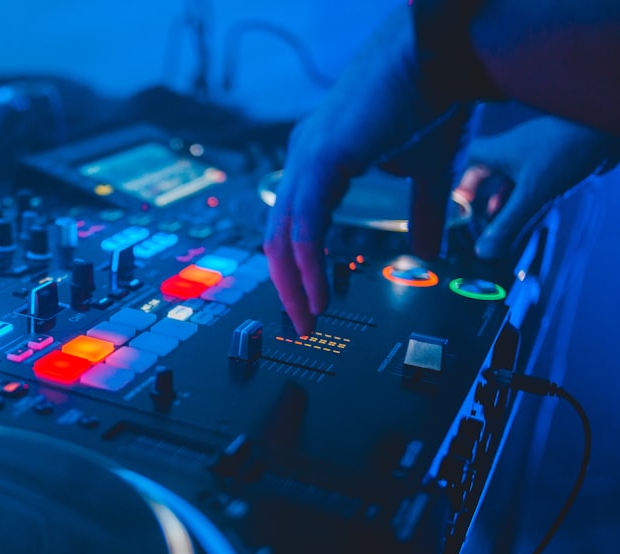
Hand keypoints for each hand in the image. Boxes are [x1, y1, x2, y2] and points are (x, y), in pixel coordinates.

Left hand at [264, 6, 464, 334]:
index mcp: (321, 159)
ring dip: (293, 285)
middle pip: (279, 236)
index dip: (302, 266)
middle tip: (301, 325)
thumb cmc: (436, 98)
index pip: (296, 223)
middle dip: (288, 285)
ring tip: (307, 320)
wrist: (447, 54)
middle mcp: (305, 158)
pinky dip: (308, 265)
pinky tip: (317, 293)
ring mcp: (307, 157)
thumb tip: (426, 251)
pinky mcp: (321, 158)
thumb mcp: (428, 172)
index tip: (314, 301)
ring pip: (283, 236)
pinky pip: (304, 225)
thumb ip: (421, 213)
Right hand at [454, 115, 611, 258]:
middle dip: (483, 201)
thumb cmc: (563, 153)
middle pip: (486, 176)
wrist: (605, 129)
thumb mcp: (531, 195)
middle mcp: (510, 152)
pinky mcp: (552, 164)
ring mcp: (533, 157)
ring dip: (505, 205)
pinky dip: (526, 202)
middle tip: (480, 222)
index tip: (460, 209)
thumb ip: (507, 225)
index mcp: (496, 151)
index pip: (466, 165)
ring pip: (510, 183)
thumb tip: (484, 252)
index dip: (460, 187)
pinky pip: (531, 185)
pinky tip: (529, 216)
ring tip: (502, 225)